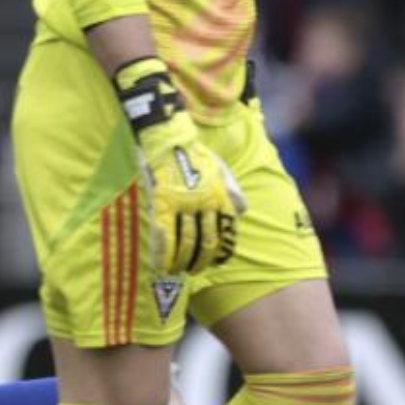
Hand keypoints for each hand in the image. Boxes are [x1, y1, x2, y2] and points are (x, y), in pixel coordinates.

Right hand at [116, 58, 245, 274]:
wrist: (167, 134)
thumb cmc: (193, 150)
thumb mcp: (220, 166)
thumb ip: (233, 189)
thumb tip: (243, 211)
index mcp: (220, 196)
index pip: (225, 232)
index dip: (221, 251)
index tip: (215, 262)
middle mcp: (204, 203)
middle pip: (206, 243)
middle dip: (201, 262)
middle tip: (194, 271)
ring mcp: (182, 205)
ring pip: (185, 243)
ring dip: (182, 262)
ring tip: (177, 271)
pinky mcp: (161, 203)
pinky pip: (163, 236)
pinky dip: (162, 254)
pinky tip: (160, 265)